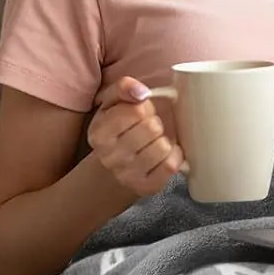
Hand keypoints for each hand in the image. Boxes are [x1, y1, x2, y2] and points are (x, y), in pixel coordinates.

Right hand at [86, 77, 185, 197]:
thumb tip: (142, 92)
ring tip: (154, 142)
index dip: (145, 107)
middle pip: (152, 127)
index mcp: (99, 133)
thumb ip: (123, 88)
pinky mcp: (147, 187)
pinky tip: (164, 155)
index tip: (140, 114)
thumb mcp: (111, 105)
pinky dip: (174, 156)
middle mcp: (110, 157)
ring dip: (164, 140)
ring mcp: (128, 175)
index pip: (136, 110)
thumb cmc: (117, 132)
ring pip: (163, 146)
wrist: (112, 172)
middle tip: (148, 129)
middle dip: (155, 123)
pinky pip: (171, 165)